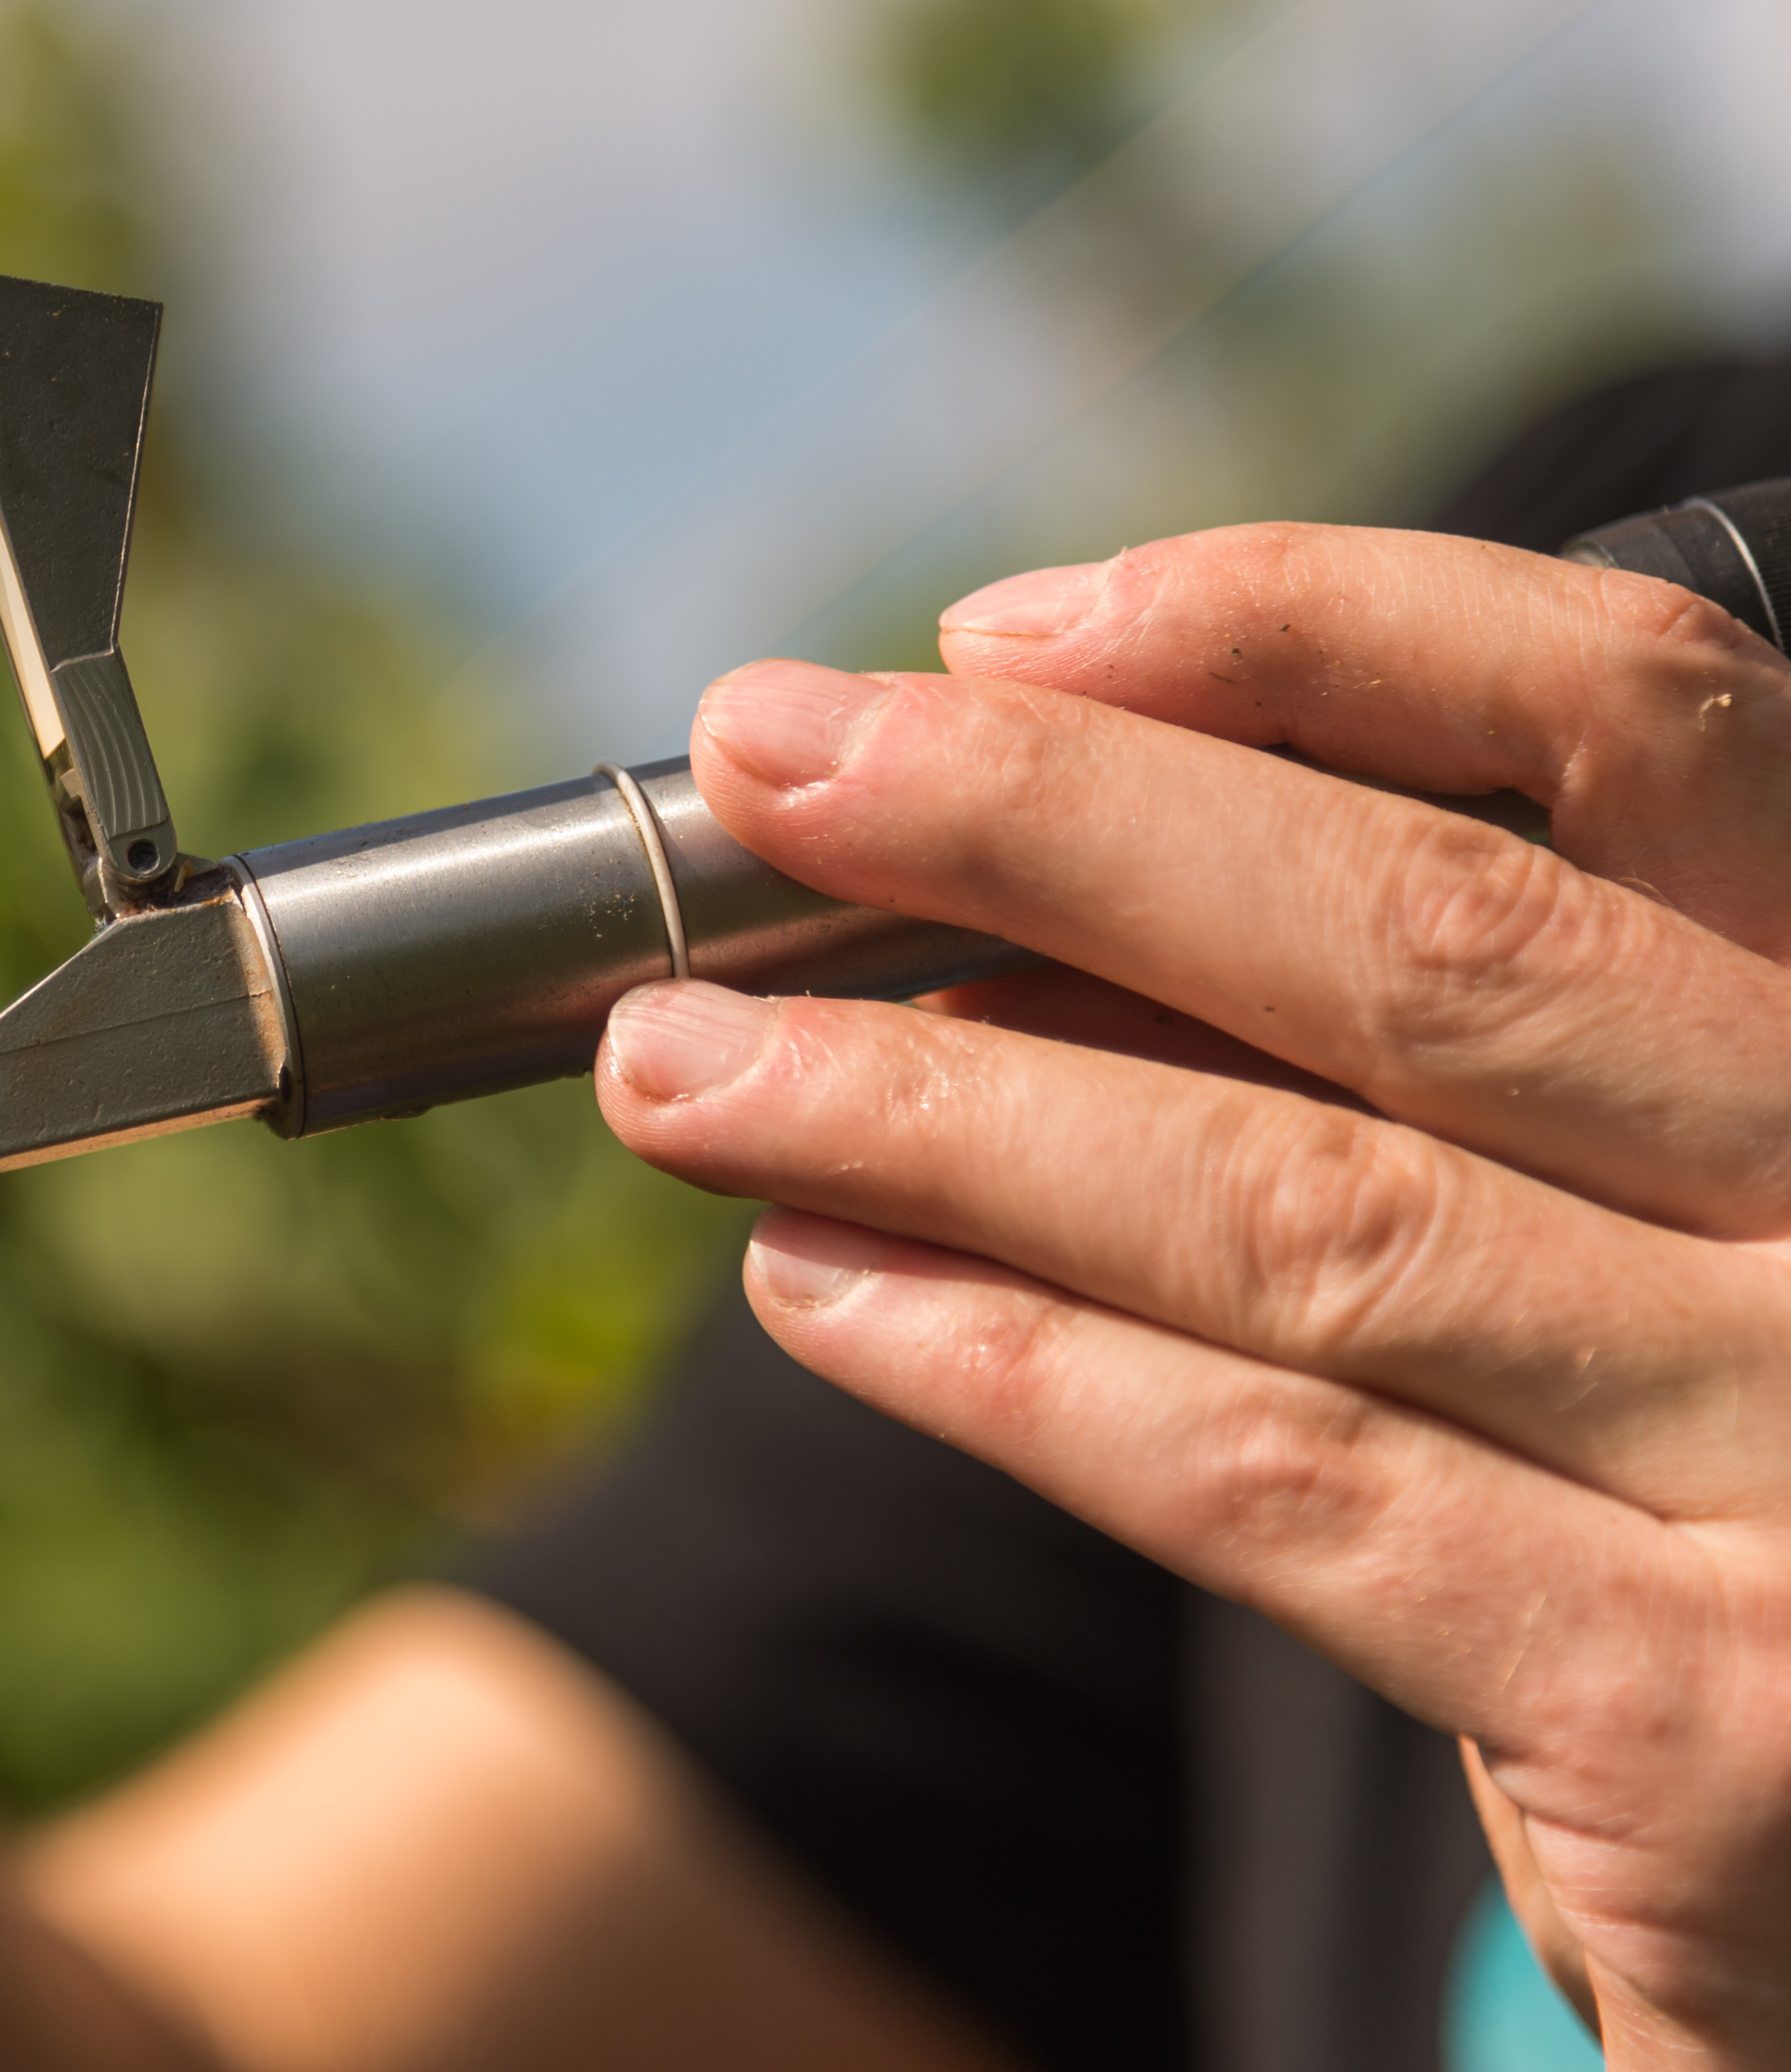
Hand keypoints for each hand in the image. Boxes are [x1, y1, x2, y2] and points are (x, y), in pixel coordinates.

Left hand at [596, 524, 1790, 2067]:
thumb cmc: (1728, 1503)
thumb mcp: (1639, 1230)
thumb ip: (1411, 1075)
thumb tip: (992, 933)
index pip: (1641, 716)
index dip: (1305, 633)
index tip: (1001, 636)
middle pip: (1429, 937)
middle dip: (1036, 824)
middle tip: (757, 758)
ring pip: (1306, 1207)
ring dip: (936, 1110)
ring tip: (685, 1065)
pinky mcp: (1724, 1738)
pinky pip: (1286, 1485)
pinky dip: (1012, 1367)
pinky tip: (816, 1287)